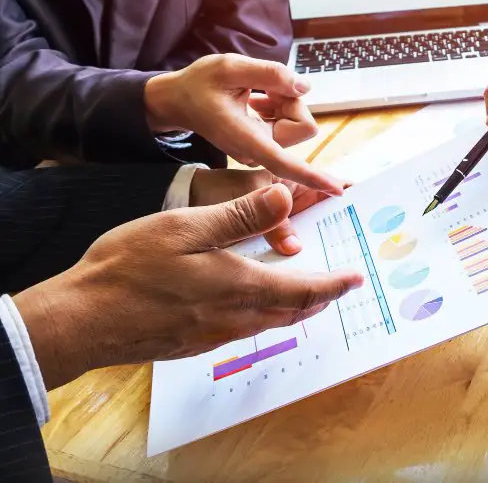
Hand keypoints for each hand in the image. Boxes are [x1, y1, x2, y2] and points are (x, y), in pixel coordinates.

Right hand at [13, 184, 363, 389]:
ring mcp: (212, 336)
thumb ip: (239, 215)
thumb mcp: (185, 227)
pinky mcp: (192, 343)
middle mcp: (234, 318)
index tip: (356, 279)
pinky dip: (262, 314)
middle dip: (319, 298)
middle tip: (337, 285)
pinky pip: (242, 329)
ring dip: (292, 307)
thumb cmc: (128, 269)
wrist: (79, 321)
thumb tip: (286, 196)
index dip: (334, 284)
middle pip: (292, 312)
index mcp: (240, 286)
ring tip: (304, 292)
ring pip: (268, 322)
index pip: (304, 289)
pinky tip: (251, 301)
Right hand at [144, 54, 338, 191]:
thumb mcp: (229, 67)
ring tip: (253, 94)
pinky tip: (255, 99)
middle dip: (289, 100)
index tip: (337, 190)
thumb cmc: (198, 84)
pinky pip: (289, 119)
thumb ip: (269, 74)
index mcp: (246, 140)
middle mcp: (257, 151)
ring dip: (282, 100)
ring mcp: (262, 148)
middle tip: (260, 87)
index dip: (312, 175)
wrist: (179, 100)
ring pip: (297, 119)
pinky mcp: (266, 141)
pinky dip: (278, 104)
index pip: (286, 163)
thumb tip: (304, 88)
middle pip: (302, 124)